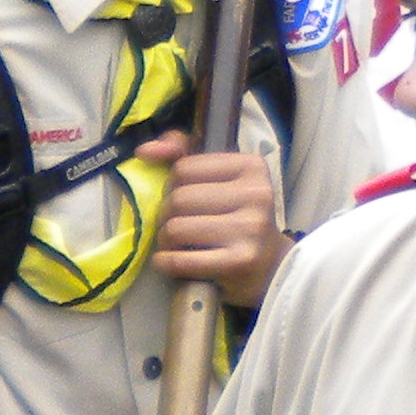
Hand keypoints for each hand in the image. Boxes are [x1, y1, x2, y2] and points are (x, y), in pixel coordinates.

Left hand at [146, 139, 287, 305]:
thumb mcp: (219, 178)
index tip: (186, 199)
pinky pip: (180, 260)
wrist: (270, 263)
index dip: (174, 186)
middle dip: (168, 215)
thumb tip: (145, 151)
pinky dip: (166, 262)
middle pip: (178, 199)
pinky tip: (173, 261)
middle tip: (178, 225)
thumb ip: (182, 152)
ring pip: (176, 229)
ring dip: (166, 240)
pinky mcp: (240, 261)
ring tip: (178, 244)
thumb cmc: (235, 216)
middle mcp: (256, 194)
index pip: (184, 168)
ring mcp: (251, 228)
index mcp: (251, 166)